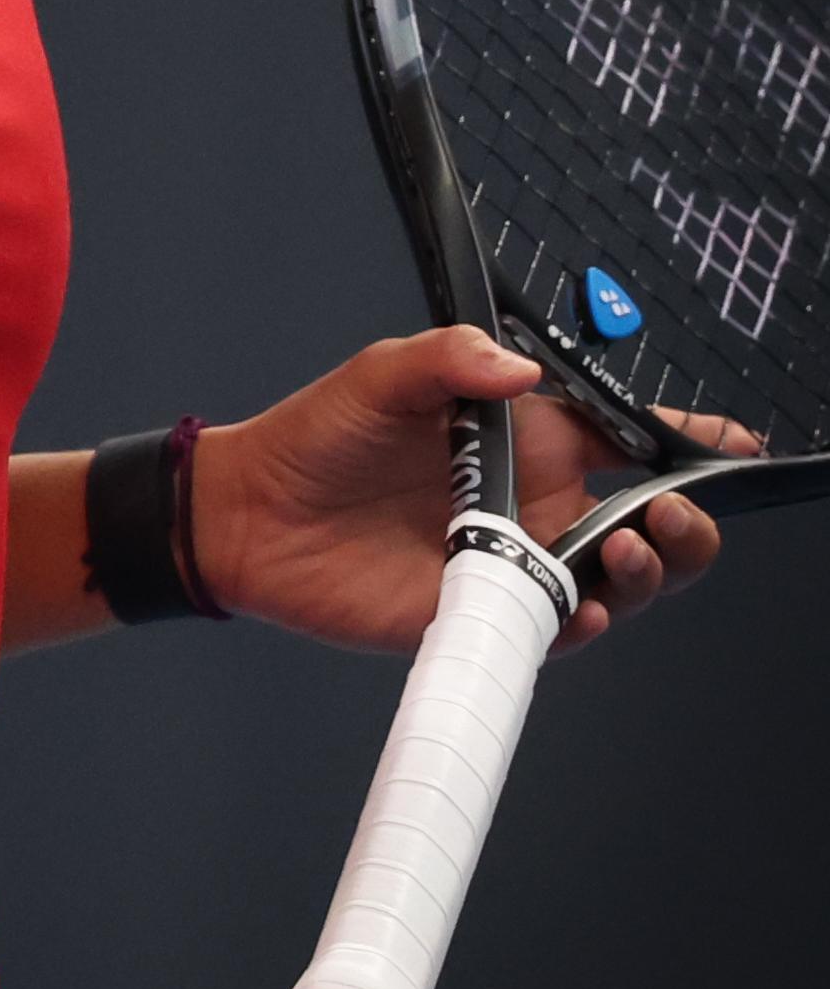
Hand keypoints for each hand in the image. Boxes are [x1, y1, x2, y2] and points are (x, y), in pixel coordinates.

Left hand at [193, 325, 729, 654]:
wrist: (252, 512)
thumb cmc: (320, 434)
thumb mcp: (383, 374)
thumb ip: (451, 360)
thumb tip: (520, 372)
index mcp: (529, 439)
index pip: (630, 439)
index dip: (690, 444)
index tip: (736, 447)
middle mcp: (535, 503)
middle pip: (649, 525)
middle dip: (685, 524)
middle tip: (669, 515)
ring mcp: (511, 560)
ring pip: (618, 580)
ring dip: (647, 570)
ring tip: (629, 551)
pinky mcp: (478, 611)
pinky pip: (552, 627)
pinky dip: (579, 620)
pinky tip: (581, 603)